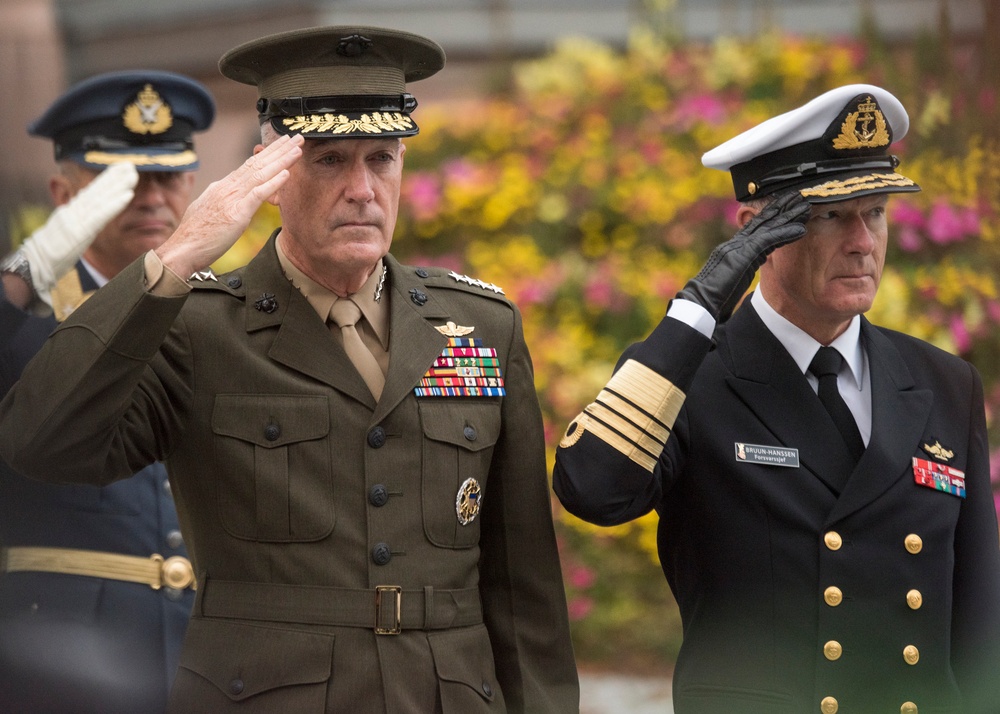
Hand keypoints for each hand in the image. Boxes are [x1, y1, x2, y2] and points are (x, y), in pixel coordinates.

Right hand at [16, 162, 137, 306]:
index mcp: (70, 212)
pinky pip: (100, 215)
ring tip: (132, 175)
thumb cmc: (53, 253)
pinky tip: (127, 195)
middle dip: (114, 177)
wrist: (35, 264)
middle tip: (130, 165)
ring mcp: (76, 220)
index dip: (105, 180)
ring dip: (118, 186)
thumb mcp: (67, 233)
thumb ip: (78, 222)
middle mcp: (73, 211)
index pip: (90, 192)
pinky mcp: (80, 231)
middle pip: (96, 191)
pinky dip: (114, 204)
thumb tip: (89, 215)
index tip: (119, 169)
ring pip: (100, 198)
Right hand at [155, 134, 303, 277]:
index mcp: (222, 187)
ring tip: (297, 148)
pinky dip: (273, 183)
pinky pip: (258, 194)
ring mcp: (232, 199)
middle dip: (279, 150)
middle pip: (257, 163)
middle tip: (297, 137)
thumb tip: (229, 196)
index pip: (249, 166)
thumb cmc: (195, 236)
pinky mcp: (236, 214)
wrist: (182, 250)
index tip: (282, 144)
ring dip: (281, 160)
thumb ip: (223, 200)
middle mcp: (227, 188)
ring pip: (260, 174)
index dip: (267, 154)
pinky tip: (287, 174)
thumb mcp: (210, 211)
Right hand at [676, 191, 810, 322]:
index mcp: (732, 250)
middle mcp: (735, 244)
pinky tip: (801, 229)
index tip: (783, 207)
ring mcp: (738, 247)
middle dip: (780, 208)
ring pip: (767, 226)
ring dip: (788, 216)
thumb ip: (738, 270)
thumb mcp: (729, 281)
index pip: (753, 228)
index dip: (769, 216)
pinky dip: (786, 234)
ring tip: (805, 207)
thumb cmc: (712, 298)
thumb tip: (744, 269)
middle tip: (797, 196)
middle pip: (761, 221)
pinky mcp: (743, 254)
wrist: (700, 302)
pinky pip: (769, 240)